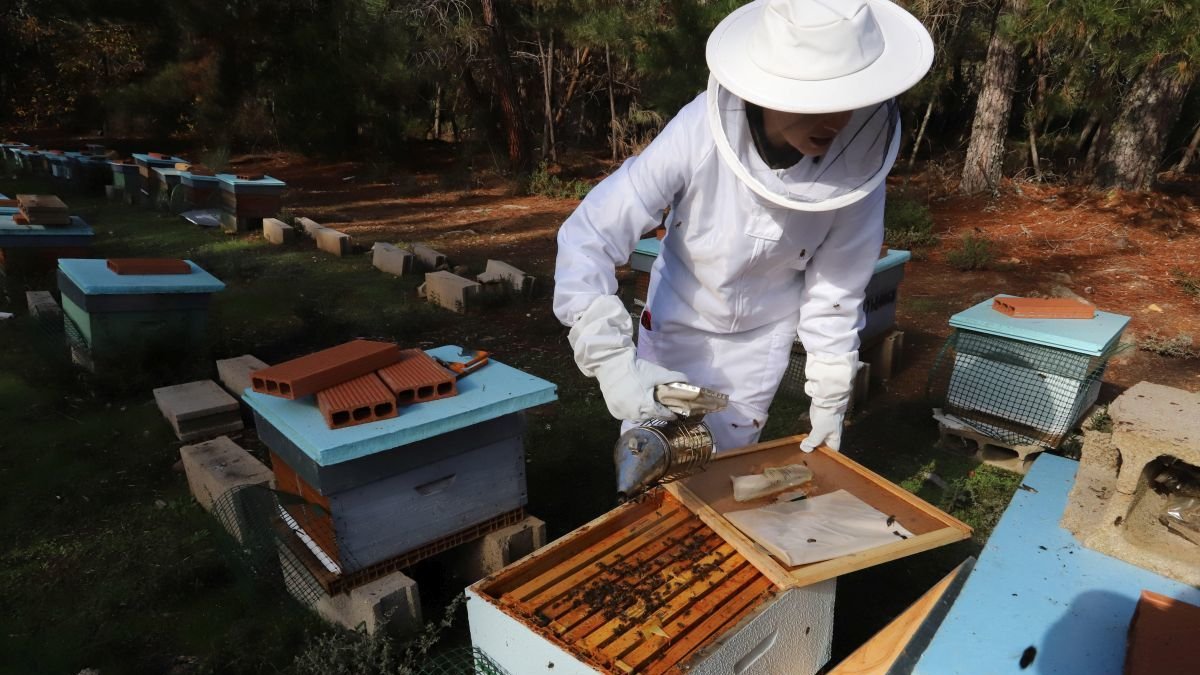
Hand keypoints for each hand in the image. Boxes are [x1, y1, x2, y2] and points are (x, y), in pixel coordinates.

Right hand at [568, 295, 686, 421]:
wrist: (610, 364)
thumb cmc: (636, 369)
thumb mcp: (657, 373)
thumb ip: (674, 378)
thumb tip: (688, 380)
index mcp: (646, 406)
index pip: (663, 415)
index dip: (670, 414)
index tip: (675, 413)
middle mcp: (634, 413)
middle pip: (650, 416)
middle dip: (656, 411)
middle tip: (659, 404)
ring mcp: (622, 413)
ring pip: (638, 416)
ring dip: (643, 411)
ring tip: (645, 402)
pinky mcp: (614, 411)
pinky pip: (626, 414)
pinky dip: (631, 410)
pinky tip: (633, 401)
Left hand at [799, 351, 857, 452]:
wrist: (826, 400)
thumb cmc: (827, 416)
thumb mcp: (820, 431)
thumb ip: (814, 440)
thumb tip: (806, 449)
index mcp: (835, 439)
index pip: (832, 453)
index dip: (827, 459)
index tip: (818, 465)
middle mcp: (831, 436)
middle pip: (825, 447)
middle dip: (817, 452)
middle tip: (807, 460)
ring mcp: (824, 430)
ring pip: (818, 441)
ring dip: (812, 446)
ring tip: (804, 453)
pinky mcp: (818, 425)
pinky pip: (814, 435)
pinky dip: (810, 439)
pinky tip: (804, 443)